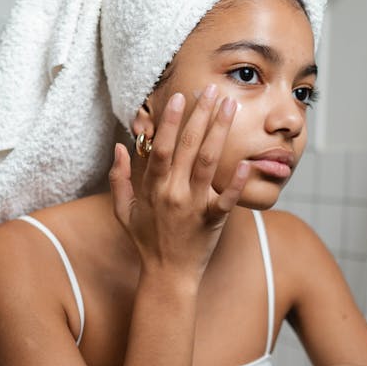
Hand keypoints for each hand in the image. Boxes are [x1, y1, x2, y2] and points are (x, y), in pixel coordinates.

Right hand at [107, 85, 249, 278]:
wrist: (167, 275)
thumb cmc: (146, 241)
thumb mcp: (124, 210)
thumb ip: (119, 178)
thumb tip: (119, 147)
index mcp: (154, 188)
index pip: (162, 148)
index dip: (171, 121)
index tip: (180, 97)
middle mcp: (173, 193)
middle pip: (188, 147)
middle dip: (200, 115)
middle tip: (211, 89)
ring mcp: (193, 207)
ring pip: (208, 162)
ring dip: (220, 132)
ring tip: (230, 107)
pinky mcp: (212, 221)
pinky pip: (226, 200)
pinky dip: (237, 182)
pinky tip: (247, 162)